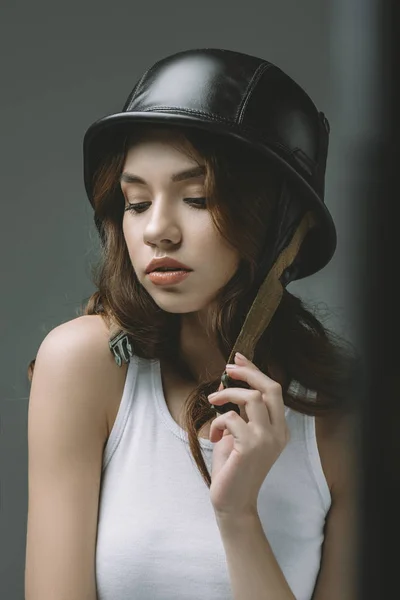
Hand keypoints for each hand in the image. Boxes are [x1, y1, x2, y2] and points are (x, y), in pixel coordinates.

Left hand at [208, 352, 288, 517]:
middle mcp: (279, 433)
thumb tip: (230, 384)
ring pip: (251, 398)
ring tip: (212, 401)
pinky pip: (231, 418)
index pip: (274, 390)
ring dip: (227, 395)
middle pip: (271, 388)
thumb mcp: (239, 434)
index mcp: (280, 429)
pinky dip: (217, 421)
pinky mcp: (251, 446)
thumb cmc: (233, 468)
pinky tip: (213, 436)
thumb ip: (241, 412)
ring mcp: (267, 439)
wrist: (233, 502)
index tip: (239, 358)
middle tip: (228, 370)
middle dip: (247, 373)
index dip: (256, 371)